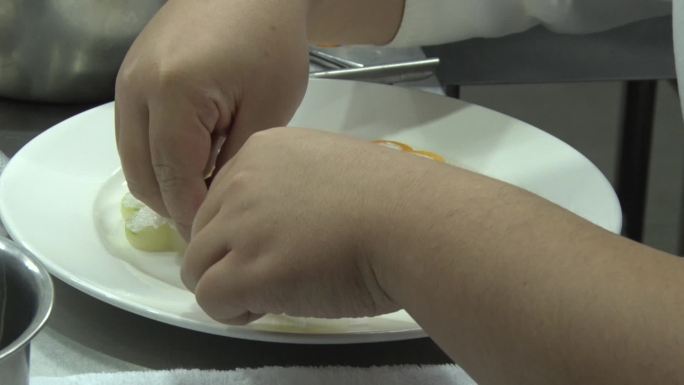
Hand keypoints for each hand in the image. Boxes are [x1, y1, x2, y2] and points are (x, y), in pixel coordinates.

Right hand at [115, 0, 309, 237]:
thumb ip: (234, 164)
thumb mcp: (266, 110)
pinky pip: (136, 133)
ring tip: (207, 191)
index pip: (172, 179)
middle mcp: (136, 90)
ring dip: (165, 182)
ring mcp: (128, 80)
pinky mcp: (132, 75)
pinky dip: (160, 156)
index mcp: (172, 96)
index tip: (216, 237)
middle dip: (175, 205)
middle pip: (142, 175)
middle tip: (213, 220)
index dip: (194, 215)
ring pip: (134, 158)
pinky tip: (196, 158)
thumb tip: (212, 205)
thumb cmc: (271, 43)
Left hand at [181, 128, 436, 323]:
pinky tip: (269, 306)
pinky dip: (233, 311)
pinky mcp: (246, 270)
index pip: (221, 197)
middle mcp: (240, 181)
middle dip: (230, 258)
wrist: (413, 223)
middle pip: (203, 231)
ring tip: (274, 292)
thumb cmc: (392, 200)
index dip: (240, 229)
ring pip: (197, 266)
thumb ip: (294, 187)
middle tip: (275, 272)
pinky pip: (210, 299)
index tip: (271, 245)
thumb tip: (285, 224)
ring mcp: (240, 225)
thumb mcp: (332, 171)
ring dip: (229, 285)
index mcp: (263, 150)